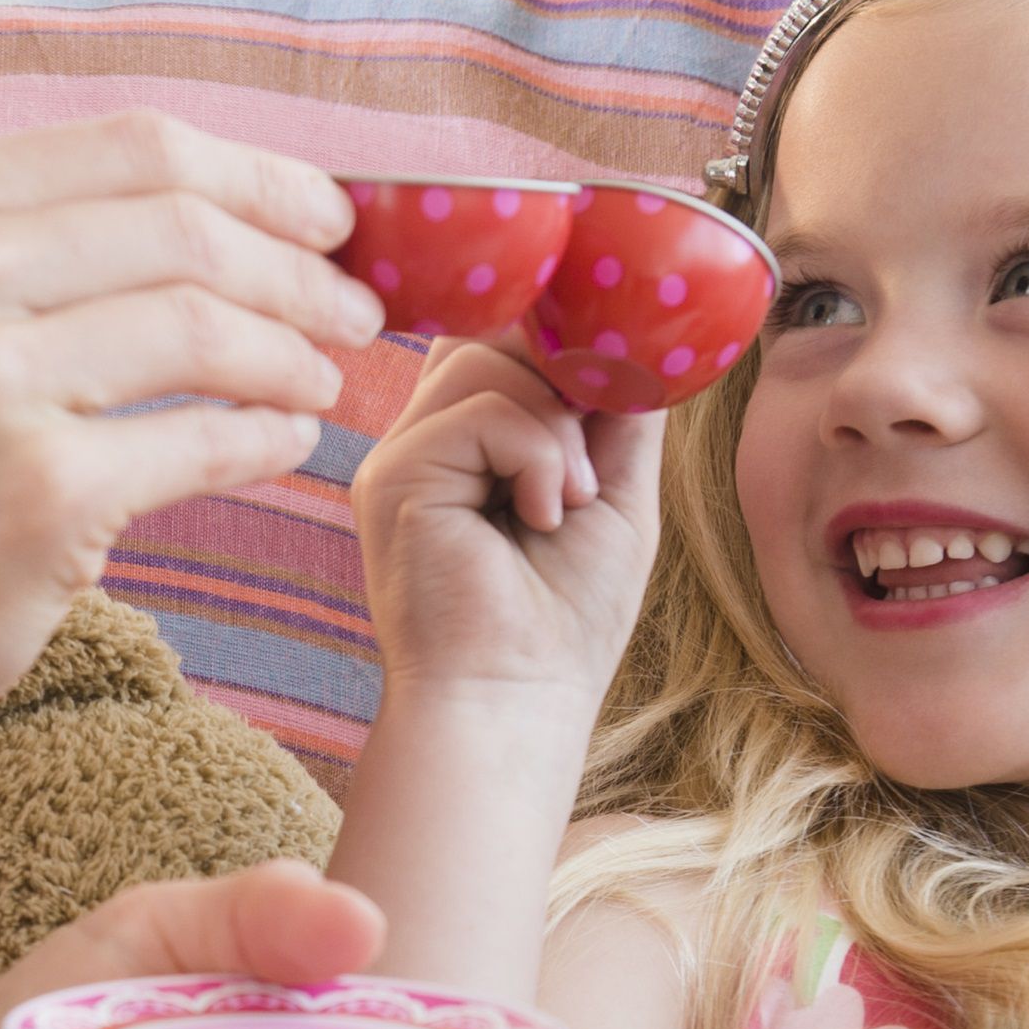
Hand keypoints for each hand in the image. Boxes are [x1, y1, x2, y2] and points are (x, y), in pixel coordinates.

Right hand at [0, 114, 381, 780]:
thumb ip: (21, 252)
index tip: (328, 217)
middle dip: (302, 265)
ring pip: (210, 326)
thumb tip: (213, 208)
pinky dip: (269, 438)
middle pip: (188, 226)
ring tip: (324, 383)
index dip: (259, 176)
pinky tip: (285, 447)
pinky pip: (208, 439)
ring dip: (296, 353)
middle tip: (357, 309)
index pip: (136, 148)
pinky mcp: (41, 495)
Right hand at [352, 335, 660, 705]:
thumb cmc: (566, 616)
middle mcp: (425, 439)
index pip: (497, 335)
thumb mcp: (614, 490)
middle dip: (563, 371)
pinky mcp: (394, 477)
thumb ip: (616, 406)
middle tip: (593, 456)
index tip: (610, 385)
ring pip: (485, 357)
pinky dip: (537, 454)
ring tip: (570, 499)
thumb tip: (635, 328)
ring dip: (558, 422)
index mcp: (466, 441)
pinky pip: (481, 408)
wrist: (516, 699)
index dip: (555, 337)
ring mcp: (402, 455)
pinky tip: (544, 514)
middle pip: (489, 328)